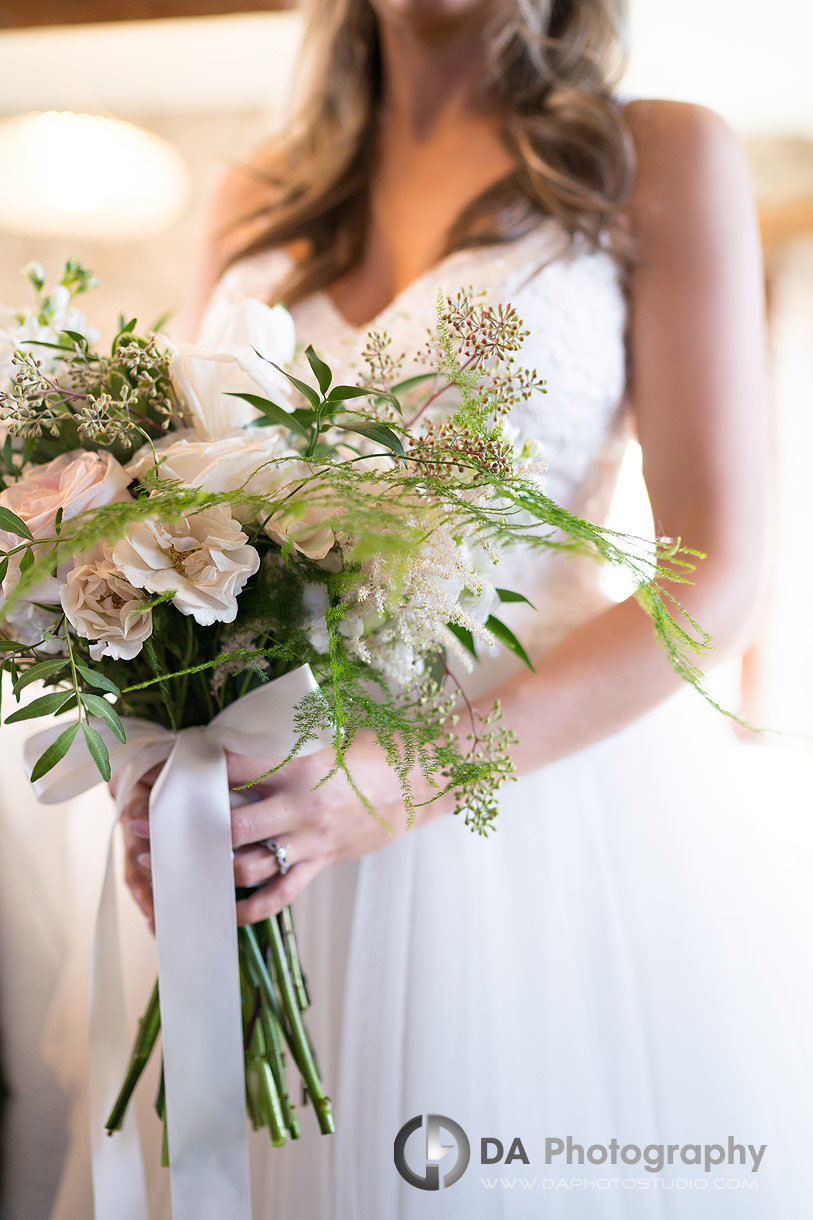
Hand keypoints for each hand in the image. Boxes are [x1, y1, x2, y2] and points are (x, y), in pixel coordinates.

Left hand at [119, 733, 453, 929]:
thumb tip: (230, 750)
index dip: (193, 771)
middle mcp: (299, 805)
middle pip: (229, 823)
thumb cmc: (372, 754)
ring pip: (247, 864)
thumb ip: (280, 749)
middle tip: (143, 832)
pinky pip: (279, 894)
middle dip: (183, 829)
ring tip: (173, 872)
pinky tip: (221, 910)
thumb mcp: (325, 739)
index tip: (158, 774)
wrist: (420, 783)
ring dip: (207, 871)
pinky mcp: (321, 864)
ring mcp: (310, 840)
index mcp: (298, 765)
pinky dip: (248, 907)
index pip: (233, 767)